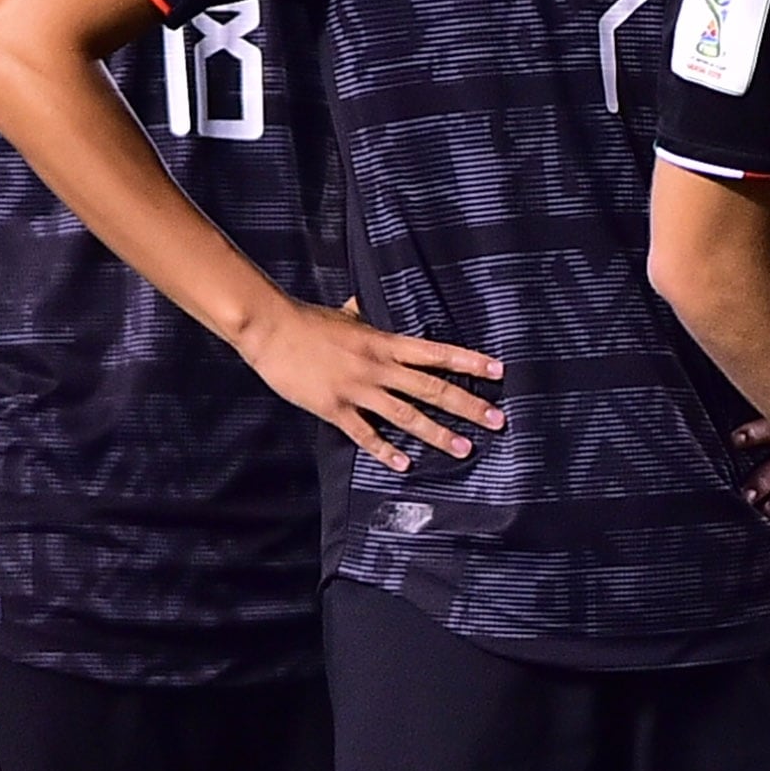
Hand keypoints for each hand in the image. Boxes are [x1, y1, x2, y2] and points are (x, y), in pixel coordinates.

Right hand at [235, 298, 502, 474]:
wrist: (270, 329)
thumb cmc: (307, 320)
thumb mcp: (344, 314)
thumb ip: (362, 316)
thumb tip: (367, 305)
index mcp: (384, 342)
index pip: (436, 353)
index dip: (469, 361)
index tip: (498, 370)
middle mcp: (378, 366)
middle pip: (432, 388)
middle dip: (468, 405)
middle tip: (497, 420)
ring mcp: (357, 389)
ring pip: (406, 415)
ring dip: (438, 434)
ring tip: (465, 449)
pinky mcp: (335, 408)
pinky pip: (365, 434)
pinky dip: (385, 451)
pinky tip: (404, 465)